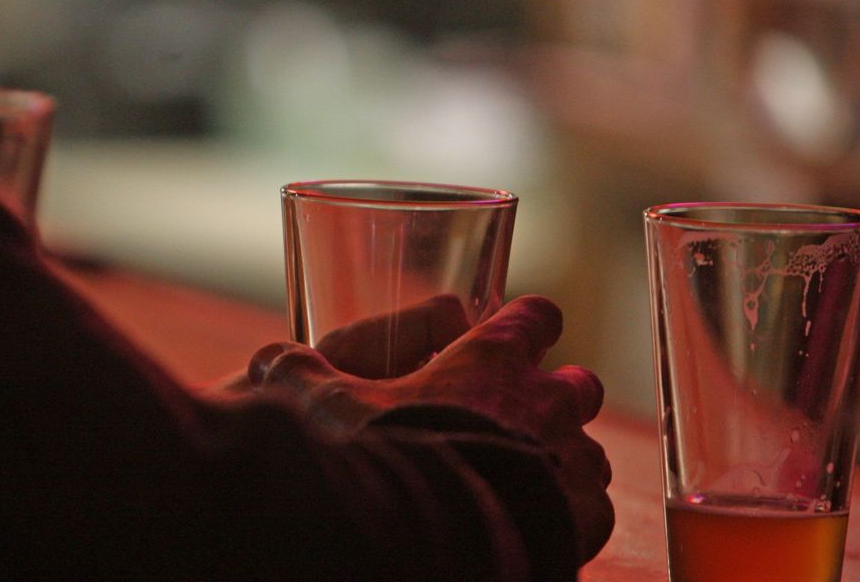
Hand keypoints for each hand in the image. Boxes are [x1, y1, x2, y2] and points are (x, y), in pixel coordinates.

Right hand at [248, 295, 612, 563]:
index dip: (528, 323)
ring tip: (526, 481)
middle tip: (521, 417)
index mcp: (493, 359)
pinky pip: (592, 510)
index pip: (535, 317)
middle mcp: (544, 403)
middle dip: (556, 396)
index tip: (521, 332)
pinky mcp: (582, 523)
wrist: (419, 542)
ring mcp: (570, 464)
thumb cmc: (373, 460)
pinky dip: (570, 516)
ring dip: (564, 459)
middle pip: (578, 384)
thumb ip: (299, 372)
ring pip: (590, 451)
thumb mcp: (321, 404)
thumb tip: (267, 359)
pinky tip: (537, 527)